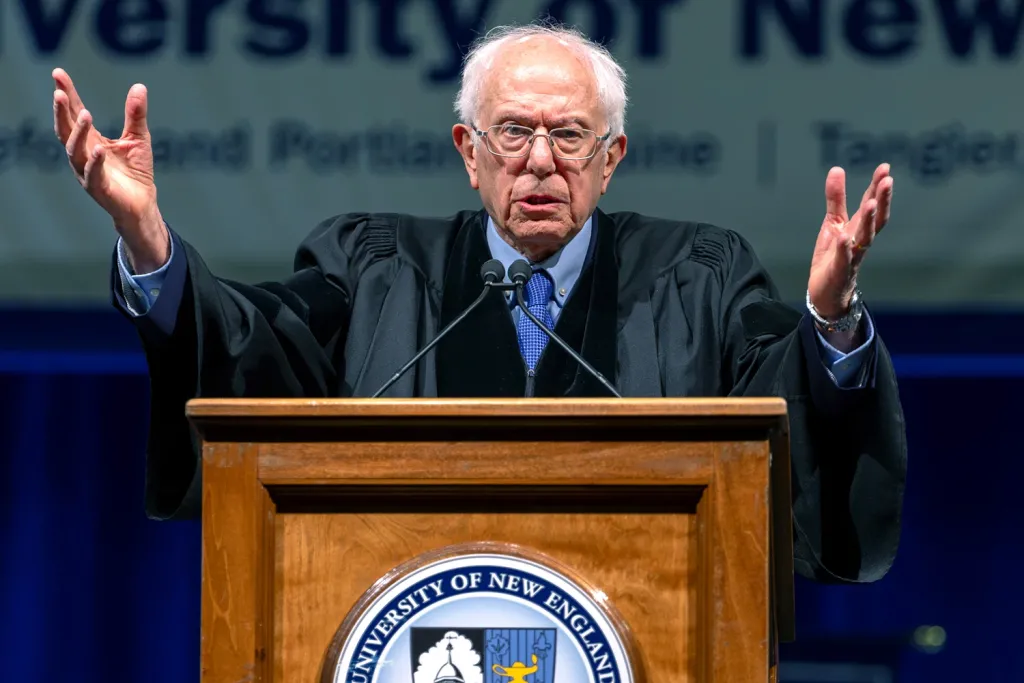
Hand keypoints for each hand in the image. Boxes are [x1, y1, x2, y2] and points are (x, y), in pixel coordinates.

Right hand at [52, 68, 167, 272]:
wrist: (142, 204)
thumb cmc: (135, 171)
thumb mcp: (138, 137)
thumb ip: (135, 114)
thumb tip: (139, 86)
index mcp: (90, 139)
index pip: (74, 113)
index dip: (67, 93)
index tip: (58, 73)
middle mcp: (83, 153)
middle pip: (66, 129)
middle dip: (62, 111)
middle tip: (60, 92)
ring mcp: (87, 171)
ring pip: (75, 151)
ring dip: (79, 132)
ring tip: (86, 114)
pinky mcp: (98, 188)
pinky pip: (93, 174)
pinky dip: (94, 161)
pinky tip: (99, 148)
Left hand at [808, 163, 892, 324]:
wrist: (827, 291)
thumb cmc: (834, 255)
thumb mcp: (833, 223)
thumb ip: (836, 198)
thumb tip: (837, 169)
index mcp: (859, 227)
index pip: (872, 203)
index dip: (878, 186)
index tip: (885, 168)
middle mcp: (860, 240)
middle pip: (876, 219)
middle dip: (882, 200)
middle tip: (887, 180)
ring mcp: (853, 255)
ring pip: (865, 238)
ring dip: (868, 221)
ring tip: (870, 203)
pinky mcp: (840, 270)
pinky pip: (844, 259)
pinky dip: (845, 248)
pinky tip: (844, 236)